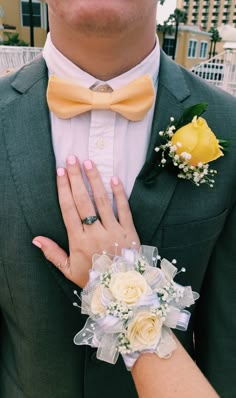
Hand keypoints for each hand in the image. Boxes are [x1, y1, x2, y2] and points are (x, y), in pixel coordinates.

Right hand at [32, 156, 139, 287]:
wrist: (121, 289)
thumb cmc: (93, 278)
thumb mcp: (69, 270)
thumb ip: (53, 254)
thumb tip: (36, 239)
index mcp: (79, 241)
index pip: (69, 209)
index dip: (64, 189)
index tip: (60, 172)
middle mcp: (95, 233)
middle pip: (83, 201)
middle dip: (76, 178)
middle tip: (72, 159)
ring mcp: (113, 230)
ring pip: (102, 201)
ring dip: (95, 180)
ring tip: (89, 162)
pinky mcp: (129, 231)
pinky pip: (124, 209)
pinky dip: (119, 194)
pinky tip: (114, 178)